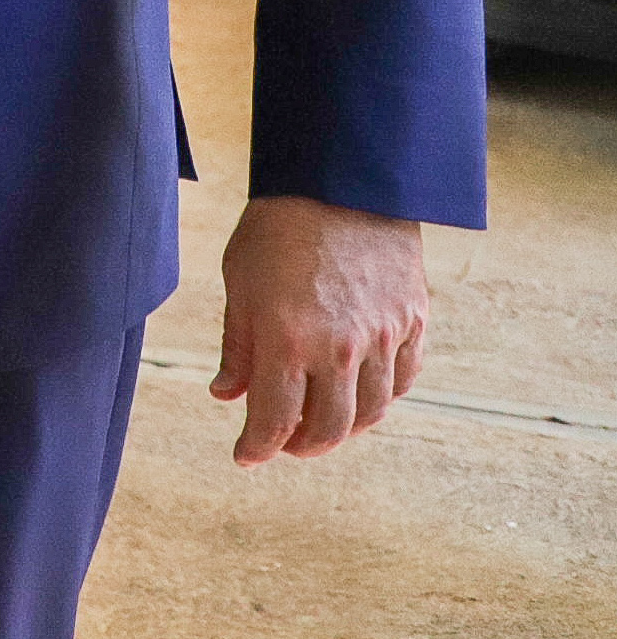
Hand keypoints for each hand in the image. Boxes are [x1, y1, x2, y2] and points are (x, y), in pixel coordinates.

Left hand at [210, 195, 426, 464]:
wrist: (340, 181)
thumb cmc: (276, 229)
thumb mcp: (239, 283)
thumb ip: (238, 346)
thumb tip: (226, 395)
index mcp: (287, 339)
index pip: (273, 419)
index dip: (257, 447)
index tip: (245, 457)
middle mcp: (340, 348)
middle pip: (328, 429)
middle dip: (301, 446)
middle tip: (284, 444)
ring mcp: (383, 337)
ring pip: (369, 412)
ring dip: (343, 430)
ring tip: (320, 426)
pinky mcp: (413, 322)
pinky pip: (402, 381)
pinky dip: (381, 399)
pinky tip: (360, 397)